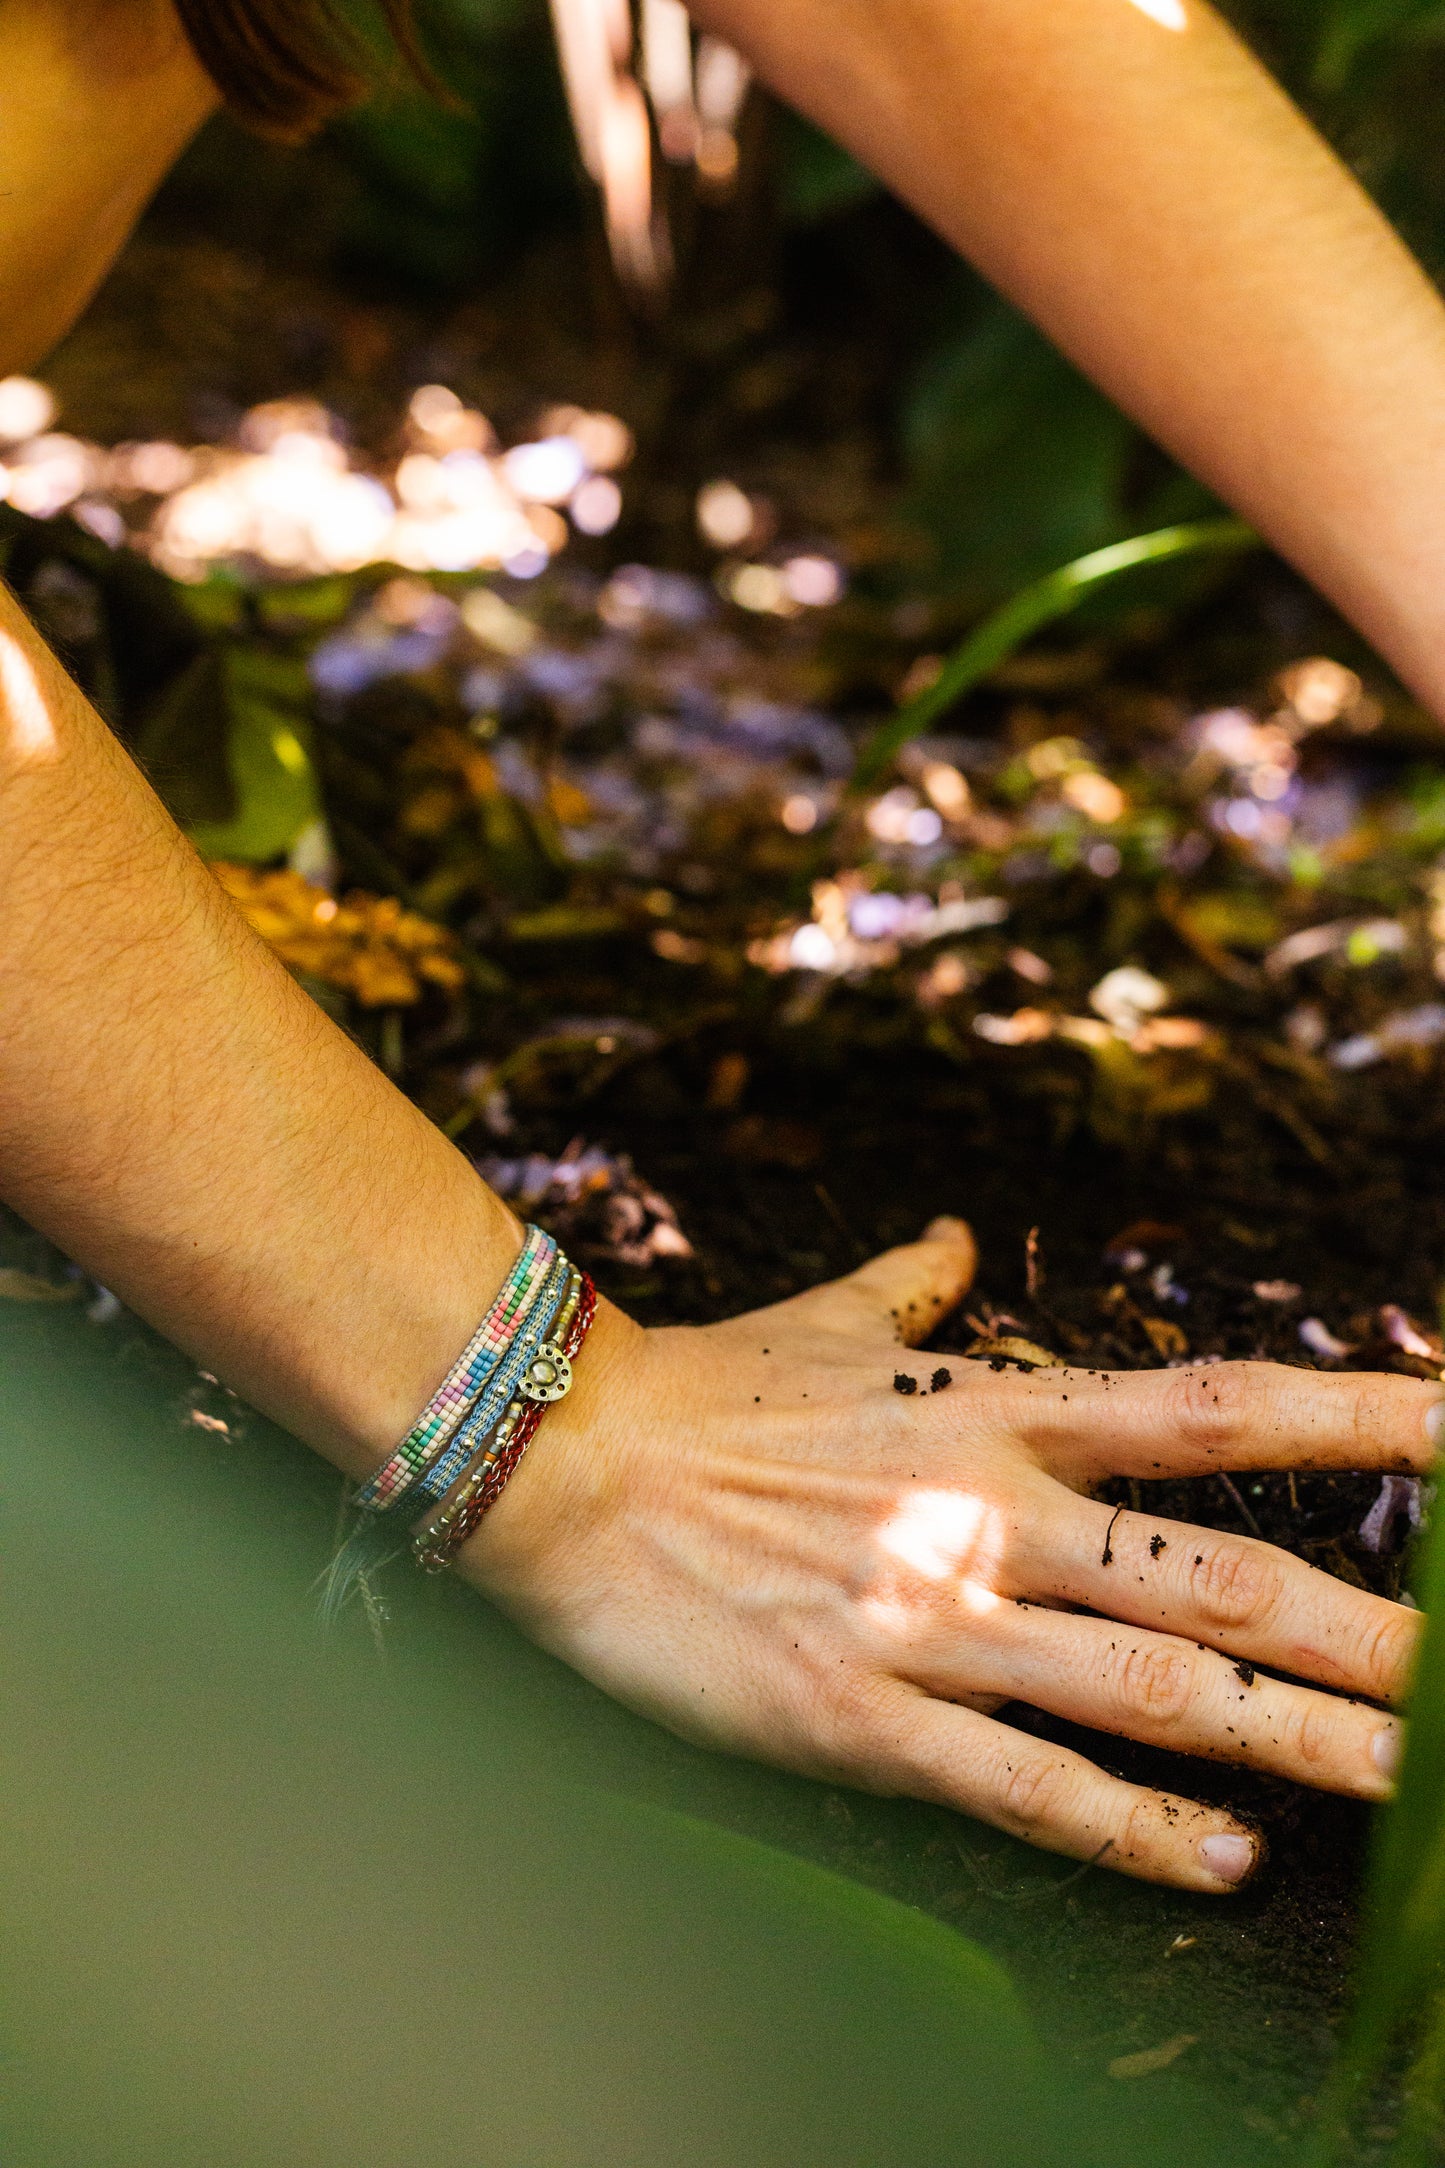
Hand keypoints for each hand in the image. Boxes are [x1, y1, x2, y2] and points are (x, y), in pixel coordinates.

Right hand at [462, 1218, 1440, 1891]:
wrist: (564, 1464)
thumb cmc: (705, 1387)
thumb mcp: (827, 1318)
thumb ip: (915, 1283)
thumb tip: (963, 1241)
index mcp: (999, 1411)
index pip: (1218, 1409)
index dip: (1359, 1416)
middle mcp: (994, 1515)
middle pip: (1222, 1578)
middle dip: (1368, 1632)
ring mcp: (937, 1621)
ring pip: (1154, 1694)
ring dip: (1296, 1743)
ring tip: (1410, 1790)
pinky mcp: (867, 1719)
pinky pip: (1028, 1788)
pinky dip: (1135, 1829)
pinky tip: (1224, 1864)